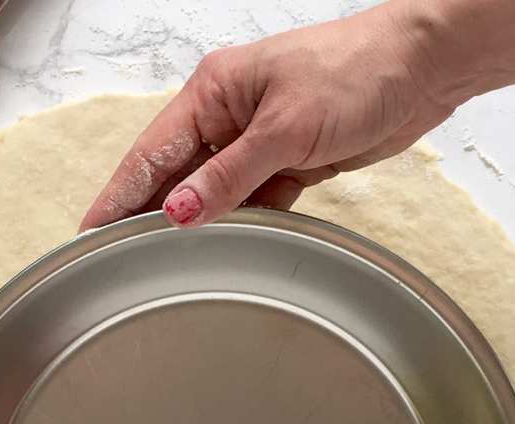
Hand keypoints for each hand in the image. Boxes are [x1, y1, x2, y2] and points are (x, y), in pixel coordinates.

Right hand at [79, 3, 460, 230]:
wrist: (424, 66)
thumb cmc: (356, 71)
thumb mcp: (285, 128)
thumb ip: (229, 175)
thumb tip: (177, 213)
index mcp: (213, 92)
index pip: (151, 153)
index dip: (118, 195)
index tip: (90, 233)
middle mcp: (228, 114)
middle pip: (175, 176)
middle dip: (149, 215)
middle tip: (119, 263)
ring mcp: (258, 139)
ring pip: (212, 192)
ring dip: (198, 224)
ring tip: (165, 266)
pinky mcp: (289, 160)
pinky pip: (252, 200)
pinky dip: (242, 223)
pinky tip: (226, 247)